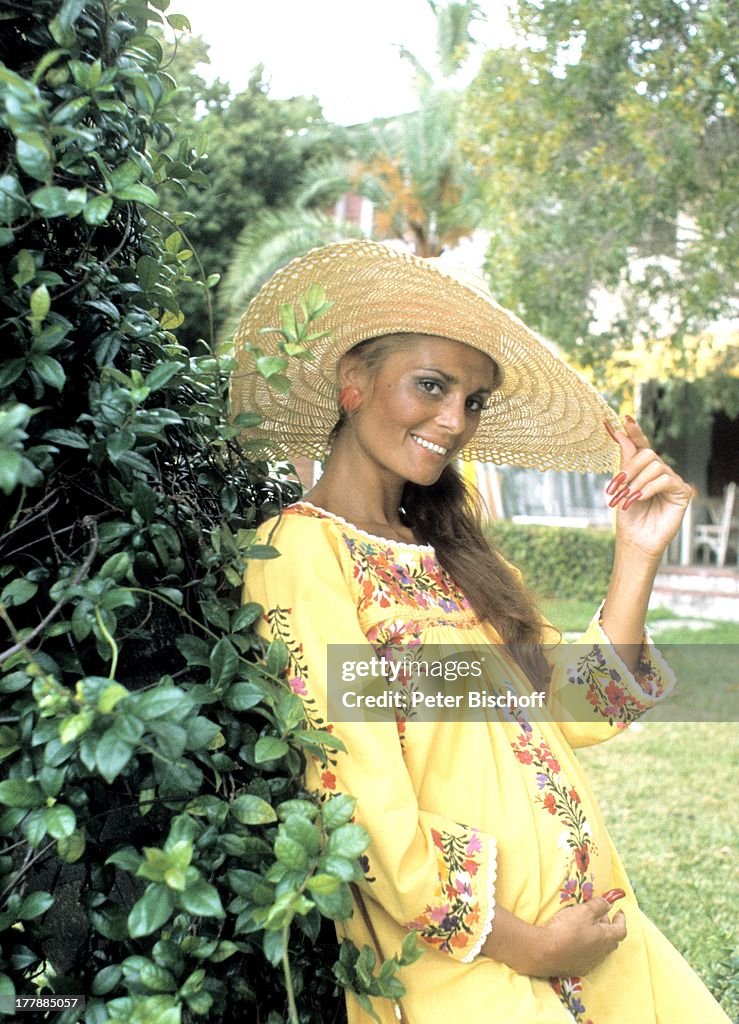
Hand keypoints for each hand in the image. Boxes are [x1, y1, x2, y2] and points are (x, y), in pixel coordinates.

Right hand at [481, 896, 625, 977]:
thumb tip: (610, 902)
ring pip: (600, 949)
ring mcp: (590, 963)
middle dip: (609, 926)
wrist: (545, 952)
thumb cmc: (567, 929)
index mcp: (606, 938)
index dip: (621, 919)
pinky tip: (578, 941)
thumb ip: (598, 905)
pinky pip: (589, 956)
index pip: (621, 930)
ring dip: (598, 937)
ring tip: (589, 926)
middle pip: (612, 940)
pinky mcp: (578, 968)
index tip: (619, 911)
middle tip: (602, 916)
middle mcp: (601, 953)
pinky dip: (588, 946)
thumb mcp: (583, 911)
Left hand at [604, 417, 693, 558]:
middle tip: (618, 485)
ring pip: (655, 466)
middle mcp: (660, 472)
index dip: (634, 432)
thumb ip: (625, 460)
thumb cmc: (628, 515)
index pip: (641, 445)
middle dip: (629, 468)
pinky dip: (649, 488)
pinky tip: (639, 498)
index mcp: (644, 469)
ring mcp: (672, 481)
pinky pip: (665, 479)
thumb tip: (620, 433)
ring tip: (628, 498)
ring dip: (637, 482)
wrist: (636, 539)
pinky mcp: (681, 492)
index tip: (623, 419)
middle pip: (647, 453)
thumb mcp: (622, 485)